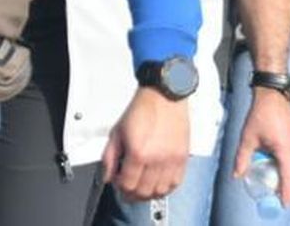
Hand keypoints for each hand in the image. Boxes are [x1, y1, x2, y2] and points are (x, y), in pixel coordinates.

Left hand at [100, 88, 189, 202]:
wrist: (164, 95)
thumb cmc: (143, 109)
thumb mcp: (117, 131)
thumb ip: (109, 157)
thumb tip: (107, 176)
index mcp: (138, 153)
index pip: (127, 185)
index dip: (119, 187)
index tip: (118, 181)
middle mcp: (157, 159)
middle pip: (144, 192)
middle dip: (133, 193)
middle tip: (129, 187)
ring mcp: (172, 159)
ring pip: (161, 191)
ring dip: (149, 193)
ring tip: (143, 186)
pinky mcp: (183, 156)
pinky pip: (176, 182)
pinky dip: (167, 187)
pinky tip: (159, 183)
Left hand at [231, 89, 289, 206]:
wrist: (272, 93)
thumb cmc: (259, 114)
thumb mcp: (247, 137)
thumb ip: (242, 158)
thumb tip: (236, 175)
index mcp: (284, 146)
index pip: (288, 175)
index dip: (287, 191)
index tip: (285, 203)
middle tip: (280, 198)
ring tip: (281, 185)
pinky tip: (284, 168)